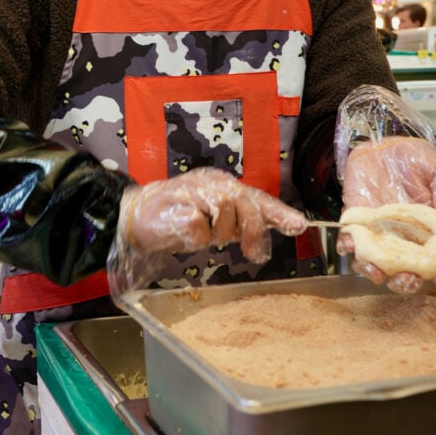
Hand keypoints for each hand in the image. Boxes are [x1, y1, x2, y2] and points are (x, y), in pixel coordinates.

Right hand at [122, 168, 307, 263]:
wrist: (135, 216)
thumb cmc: (176, 216)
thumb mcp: (212, 218)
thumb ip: (237, 222)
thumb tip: (263, 237)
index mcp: (222, 185)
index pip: (256, 197)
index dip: (279, 213)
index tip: (300, 226)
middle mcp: (211, 183)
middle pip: (245, 202)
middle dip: (250, 229)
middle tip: (250, 250)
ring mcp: (194, 192)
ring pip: (225, 212)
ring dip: (218, 233)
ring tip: (202, 232)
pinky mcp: (179, 208)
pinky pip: (200, 230)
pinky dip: (196, 239)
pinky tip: (184, 232)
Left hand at [337, 135, 435, 292]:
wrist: (382, 140)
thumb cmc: (412, 157)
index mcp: (430, 231)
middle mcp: (405, 239)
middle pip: (408, 271)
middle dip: (408, 282)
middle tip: (408, 279)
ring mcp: (379, 233)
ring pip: (377, 264)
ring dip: (375, 272)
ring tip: (376, 270)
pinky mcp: (357, 222)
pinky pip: (349, 241)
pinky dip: (347, 246)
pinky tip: (350, 245)